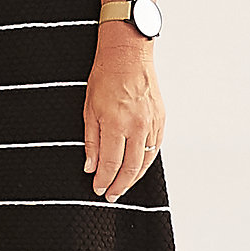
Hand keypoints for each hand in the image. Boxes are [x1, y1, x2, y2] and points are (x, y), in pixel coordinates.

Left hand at [84, 29, 161, 201]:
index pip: (110, 163)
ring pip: (145, 161)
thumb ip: (91, 141)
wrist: (128, 56)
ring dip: (134, 178)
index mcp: (116, 124)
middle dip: (119, 185)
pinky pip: (155, 148)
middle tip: (110, 195)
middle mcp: (137, 127)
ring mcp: (151, 124)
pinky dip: (146, 162)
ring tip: (123, 186)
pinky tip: (138, 168)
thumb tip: (90, 166)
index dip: (104, 180)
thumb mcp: (89, 108)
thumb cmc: (105, 77)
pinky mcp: (160, 120)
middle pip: (130, 168)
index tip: (98, 189)